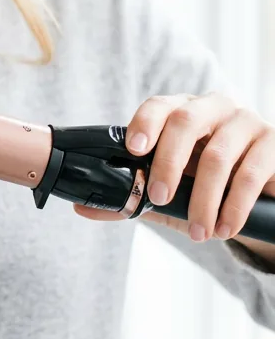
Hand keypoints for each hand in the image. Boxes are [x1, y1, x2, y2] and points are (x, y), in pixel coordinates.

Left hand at [72, 91, 274, 241]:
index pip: (159, 105)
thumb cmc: (205, 184)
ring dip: (204, 199)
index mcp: (182, 110)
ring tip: (198, 232)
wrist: (260, 195)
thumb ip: (130, 196)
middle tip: (158, 196)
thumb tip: (82, 207)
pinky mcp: (273, 143)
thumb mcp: (169, 191)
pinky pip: (252, 172)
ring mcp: (245, 122)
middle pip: (186, 121)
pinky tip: (225, 228)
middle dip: (168, 162)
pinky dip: (234, 206)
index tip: (133, 150)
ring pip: (219, 154)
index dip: (144, 123)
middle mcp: (213, 107)